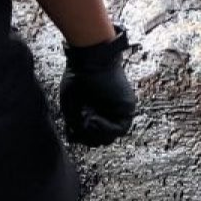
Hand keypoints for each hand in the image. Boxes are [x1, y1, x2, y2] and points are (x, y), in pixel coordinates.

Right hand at [60, 27, 136, 146]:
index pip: (92, 137)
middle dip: (87, 136)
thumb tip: (74, 139)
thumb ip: (75, 125)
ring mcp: (120, 111)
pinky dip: (104, 128)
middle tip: (80, 121)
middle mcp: (110, 113)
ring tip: (86, 117)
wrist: (90, 60)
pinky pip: (119, 129)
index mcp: (97, 112)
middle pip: (101, 140)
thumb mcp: (71, 106)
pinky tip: (93, 118)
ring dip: (95, 132)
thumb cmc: (78, 78)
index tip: (73, 127)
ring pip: (110, 136)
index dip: (81, 137)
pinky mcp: (128, 107)